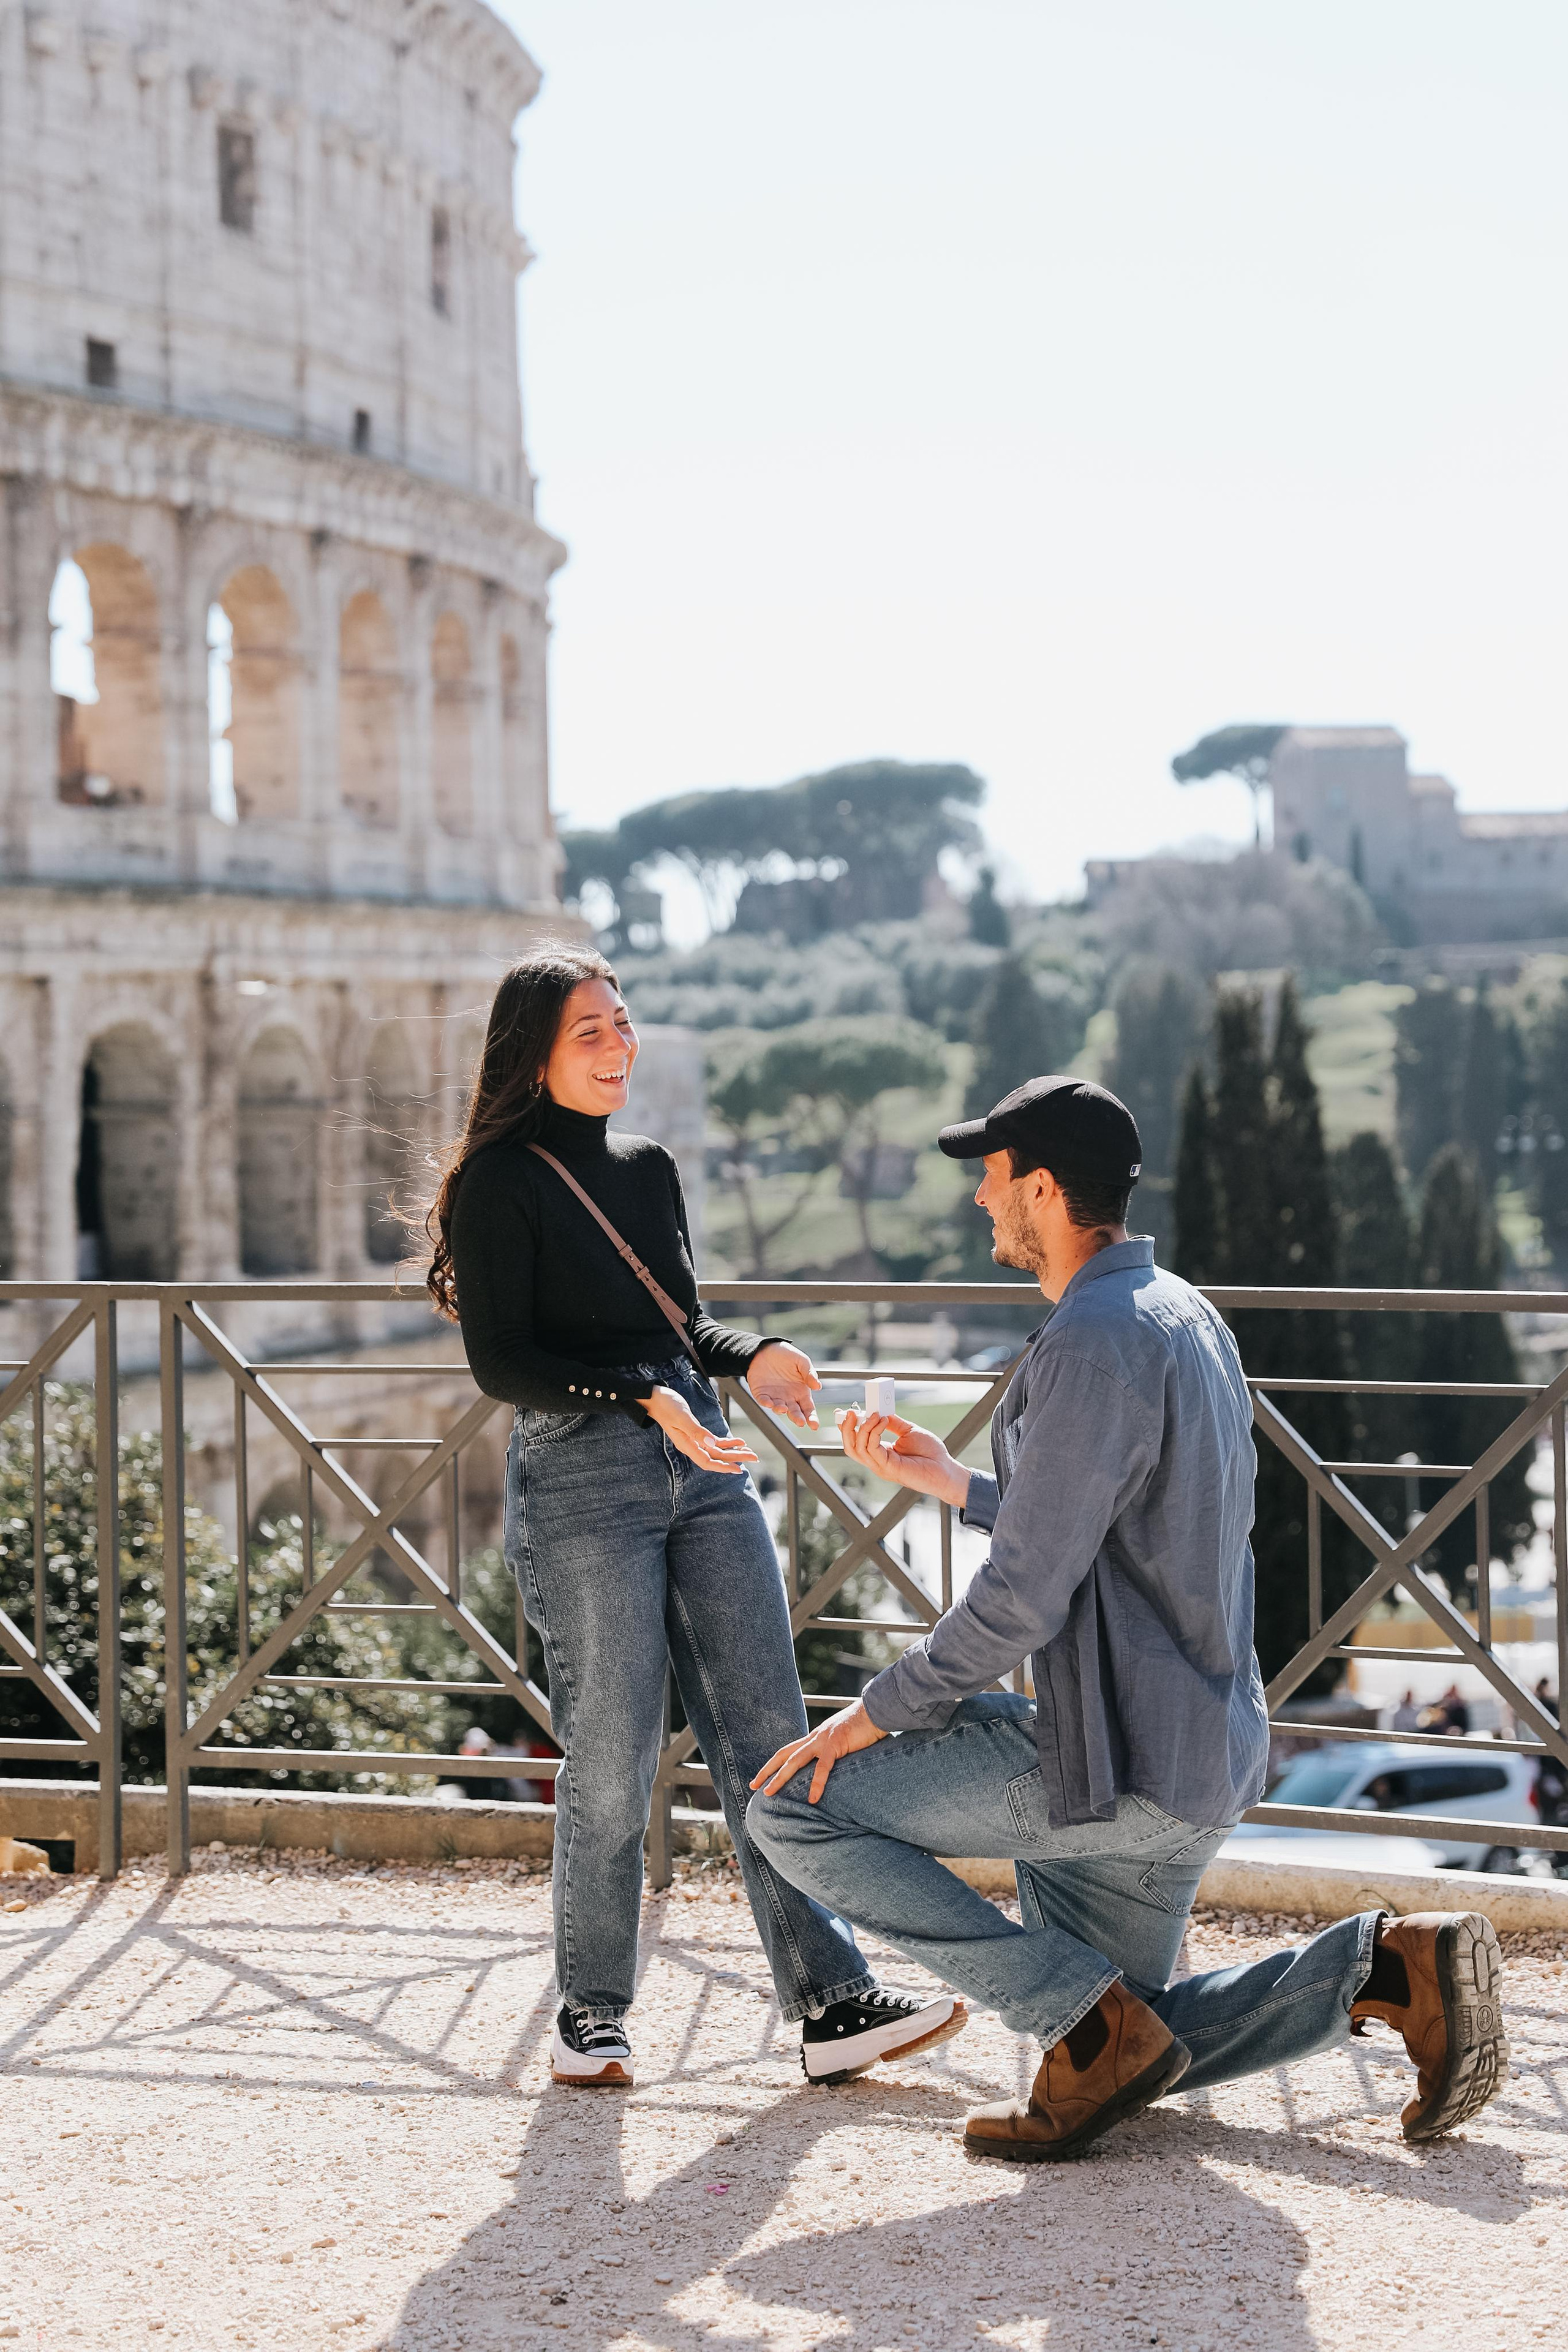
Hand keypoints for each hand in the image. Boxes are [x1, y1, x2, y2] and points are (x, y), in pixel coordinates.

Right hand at [642, 1385, 758, 1473]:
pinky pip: (713, 1441)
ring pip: (717, 1450)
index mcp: (687, 1445)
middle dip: (735, 1458)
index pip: (707, 1461)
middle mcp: (691, 1445)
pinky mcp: (695, 1432)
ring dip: (733, 1451)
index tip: (738, 1469)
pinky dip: (726, 1441)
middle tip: (754, 1458)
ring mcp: (693, 1440)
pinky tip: (738, 1441)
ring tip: (749, 1451)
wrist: (654, 1398)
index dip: (723, 1467)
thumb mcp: (682, 1417)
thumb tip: (711, 1444)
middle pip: (716, 1457)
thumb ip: (695, 1431)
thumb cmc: (666, 1405)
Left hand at [745, 1340, 820, 1428]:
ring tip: (784, 1409)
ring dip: (781, 1410)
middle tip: (800, 1422)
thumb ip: (810, 1373)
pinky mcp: (761, 1393)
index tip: (814, 1425)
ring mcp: (775, 1396)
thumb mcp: (802, 1361)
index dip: (811, 1417)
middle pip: (794, 1412)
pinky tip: (769, 1403)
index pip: (808, 1408)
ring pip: (779, 1408)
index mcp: (801, 1392)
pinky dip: (766, 1403)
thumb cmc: (787, 1355)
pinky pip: (763, 1400)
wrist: (766, 1348)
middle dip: (797, 1418)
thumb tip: (818, 1387)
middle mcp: (789, 1397)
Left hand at [750, 1698, 886, 1803]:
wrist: (876, 1711)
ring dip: (780, 1777)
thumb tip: (831, 1768)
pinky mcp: (836, 1745)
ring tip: (769, 1793)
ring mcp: (823, 1740)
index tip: (761, 1777)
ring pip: (795, 1760)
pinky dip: (817, 1783)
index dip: (773, 1764)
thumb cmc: (863, 1727)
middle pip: (784, 1754)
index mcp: (815, 1737)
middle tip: (753, 1785)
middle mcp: (814, 1737)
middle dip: (767, 1770)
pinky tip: (812, 1798)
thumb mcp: (843, 1741)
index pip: (787, 1751)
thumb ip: (834, 1753)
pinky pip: (823, 1767)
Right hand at [837, 1409, 970, 1509]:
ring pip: (857, 1448)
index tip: (842, 1411)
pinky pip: (872, 1448)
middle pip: (850, 1447)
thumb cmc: (930, 1453)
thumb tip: (880, 1409)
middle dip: (846, 1428)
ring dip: (862, 1427)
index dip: (846, 1428)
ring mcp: (880, 1466)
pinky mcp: (887, 1468)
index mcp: (881, 1452)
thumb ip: (894, 1422)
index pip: (855, 1442)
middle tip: (851, 1411)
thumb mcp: (909, 1431)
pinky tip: (883, 1421)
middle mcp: (877, 1461)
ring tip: (874, 1414)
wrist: (944, 1468)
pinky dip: (874, 1432)